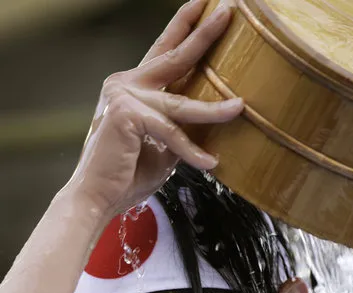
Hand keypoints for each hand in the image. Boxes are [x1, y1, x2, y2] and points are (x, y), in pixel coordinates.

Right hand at [62, 0, 242, 222]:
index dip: (184, 28)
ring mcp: (124, 96)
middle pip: (172, 56)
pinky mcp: (126, 114)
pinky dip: (192, 150)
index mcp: (131, 88)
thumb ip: (181, 127)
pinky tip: (209, 162)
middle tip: (228, 9)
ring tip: (239, 106)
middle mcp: (125, 84)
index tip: (203, 6)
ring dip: (214, 108)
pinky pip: (171, 132)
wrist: (96, 198)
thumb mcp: (162, 147)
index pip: (163, 52)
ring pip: (181, 102)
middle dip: (203, 33)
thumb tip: (210, 122)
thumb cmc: (126, 175)